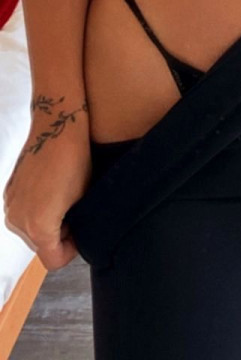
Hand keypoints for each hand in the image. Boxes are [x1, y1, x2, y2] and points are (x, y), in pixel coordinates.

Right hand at [3, 118, 91, 270]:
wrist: (57, 127)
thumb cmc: (75, 162)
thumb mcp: (82, 199)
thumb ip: (76, 228)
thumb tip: (75, 237)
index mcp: (38, 227)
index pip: (54, 261)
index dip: (71, 250)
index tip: (81, 231)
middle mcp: (18, 221)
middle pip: (41, 247)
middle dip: (59, 237)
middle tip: (75, 212)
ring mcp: (10, 206)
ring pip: (31, 231)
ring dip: (47, 224)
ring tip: (64, 200)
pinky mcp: (9, 192)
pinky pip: (23, 214)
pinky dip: (36, 210)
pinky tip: (50, 191)